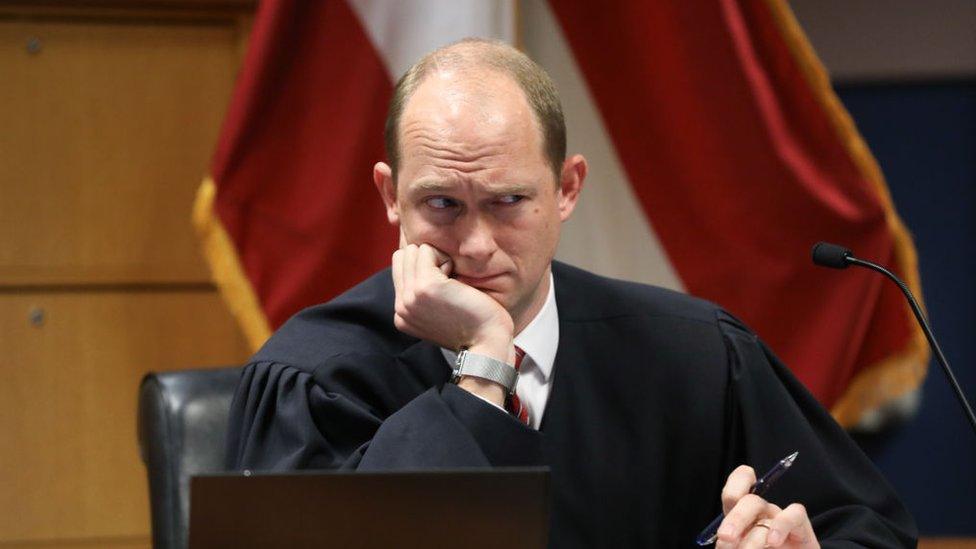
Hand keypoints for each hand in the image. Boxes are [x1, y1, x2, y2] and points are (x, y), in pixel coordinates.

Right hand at [392, 243, 515, 403]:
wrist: (487, 343)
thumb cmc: (473, 326)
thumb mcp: (439, 313)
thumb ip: (423, 294)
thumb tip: (422, 260)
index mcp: (401, 314)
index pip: (399, 268)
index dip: (423, 267)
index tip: (445, 288)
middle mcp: (401, 306)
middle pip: (403, 256)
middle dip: (428, 260)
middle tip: (450, 283)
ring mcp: (410, 296)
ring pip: (414, 250)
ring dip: (437, 259)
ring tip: (453, 283)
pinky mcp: (424, 286)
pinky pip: (427, 250)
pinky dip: (446, 259)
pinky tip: (457, 282)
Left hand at [716, 465, 819, 548]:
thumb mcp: (740, 546)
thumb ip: (731, 543)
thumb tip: (723, 542)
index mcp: (743, 514)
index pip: (740, 483)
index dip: (734, 486)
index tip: (729, 503)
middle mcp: (762, 512)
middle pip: (750, 500)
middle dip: (735, 518)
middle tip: (726, 538)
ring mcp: (780, 518)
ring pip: (767, 511)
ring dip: (752, 535)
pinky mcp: (801, 529)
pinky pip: (794, 514)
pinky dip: (781, 527)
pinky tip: (772, 543)